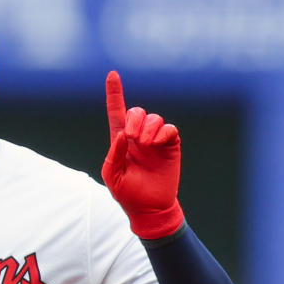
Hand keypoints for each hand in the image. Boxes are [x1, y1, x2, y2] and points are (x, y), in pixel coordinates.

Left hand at [102, 70, 184, 239]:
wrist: (150, 208)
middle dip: (134, 119)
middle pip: (136, 111)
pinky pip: (169, 129)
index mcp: (121, 141)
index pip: (117, 112)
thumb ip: (114, 155)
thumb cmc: (128, 194)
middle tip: (132, 138)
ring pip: (154, 118)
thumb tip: (122, 134)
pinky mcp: (170, 145)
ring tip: (145, 145)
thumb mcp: (112, 177)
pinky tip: (157, 143)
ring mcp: (155, 140)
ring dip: (148, 128)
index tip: (112, 75)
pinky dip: (163, 133)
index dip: (115, 93)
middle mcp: (138, 137)